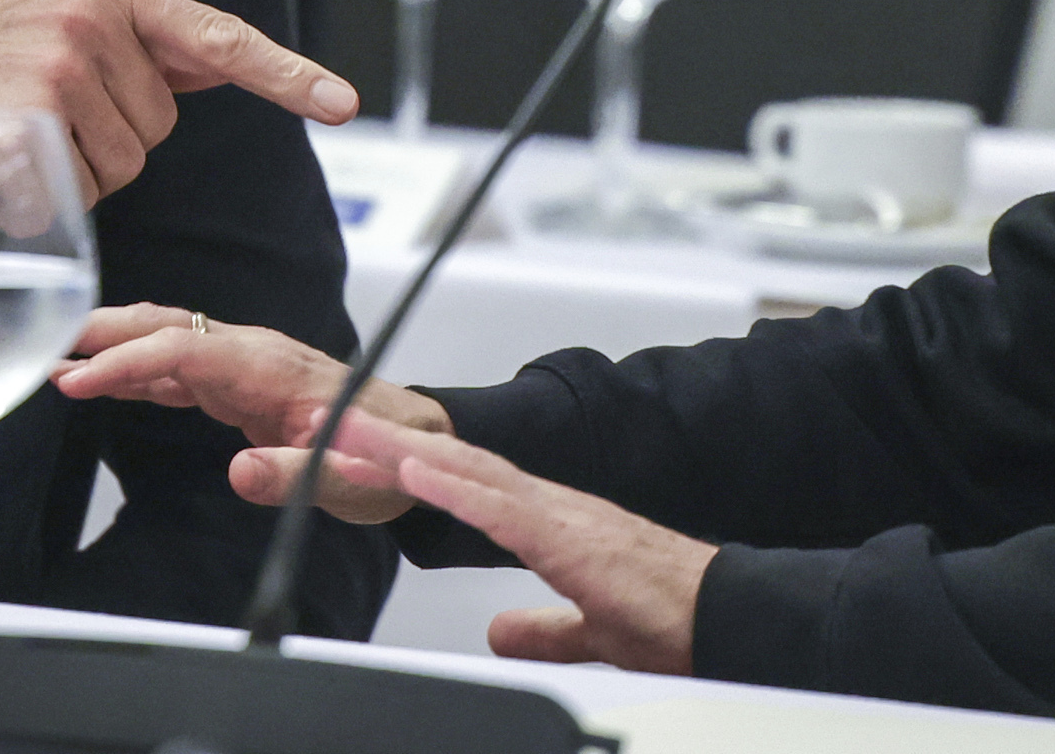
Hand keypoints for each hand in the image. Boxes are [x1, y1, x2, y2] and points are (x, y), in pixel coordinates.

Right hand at [0, 0, 357, 204]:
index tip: (341, 102)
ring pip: (119, 169)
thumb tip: (203, 67)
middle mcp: (91, 18)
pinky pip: (72, 194)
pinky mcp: (29, 114)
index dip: (284, 73)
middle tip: (30, 121)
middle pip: (157, 130)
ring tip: (3, 138)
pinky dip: (35, 202)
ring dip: (70, 177)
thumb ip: (123, 48)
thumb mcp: (39, 27)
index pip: (215, 32)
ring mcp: (60, 64)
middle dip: (106, 144)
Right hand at [53, 303, 447, 523]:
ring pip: (167, 340)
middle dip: (103, 332)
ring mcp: (246, 363)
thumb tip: (239, 471)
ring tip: (51, 365)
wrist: (420, 442)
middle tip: (39, 344)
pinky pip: (178, 365)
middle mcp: (254, 353)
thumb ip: (297, 474)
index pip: (184, 349)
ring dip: (111, 348)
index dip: (126, 361)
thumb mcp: (354, 482)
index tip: (75, 379)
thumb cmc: (391, 460)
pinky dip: (135, 370)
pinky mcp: (242, 381)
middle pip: (167, 326)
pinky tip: (99, 382)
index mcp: (273, 369)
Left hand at [325, 410, 714, 676]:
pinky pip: (501, 510)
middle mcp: (549, 504)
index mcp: (551, 521)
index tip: (359, 455)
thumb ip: (544, 628)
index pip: (465, 482)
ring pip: (466, 472)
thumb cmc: (671, 615)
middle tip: (327, 421)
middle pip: (453, 461)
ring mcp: (560, 515)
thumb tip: (501, 632)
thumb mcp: (589, 627)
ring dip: (403, 452)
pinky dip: (454, 489)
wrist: (727, 615)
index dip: (410, 466)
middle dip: (389, 442)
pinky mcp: (571, 539)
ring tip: (349, 434)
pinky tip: (415, 474)